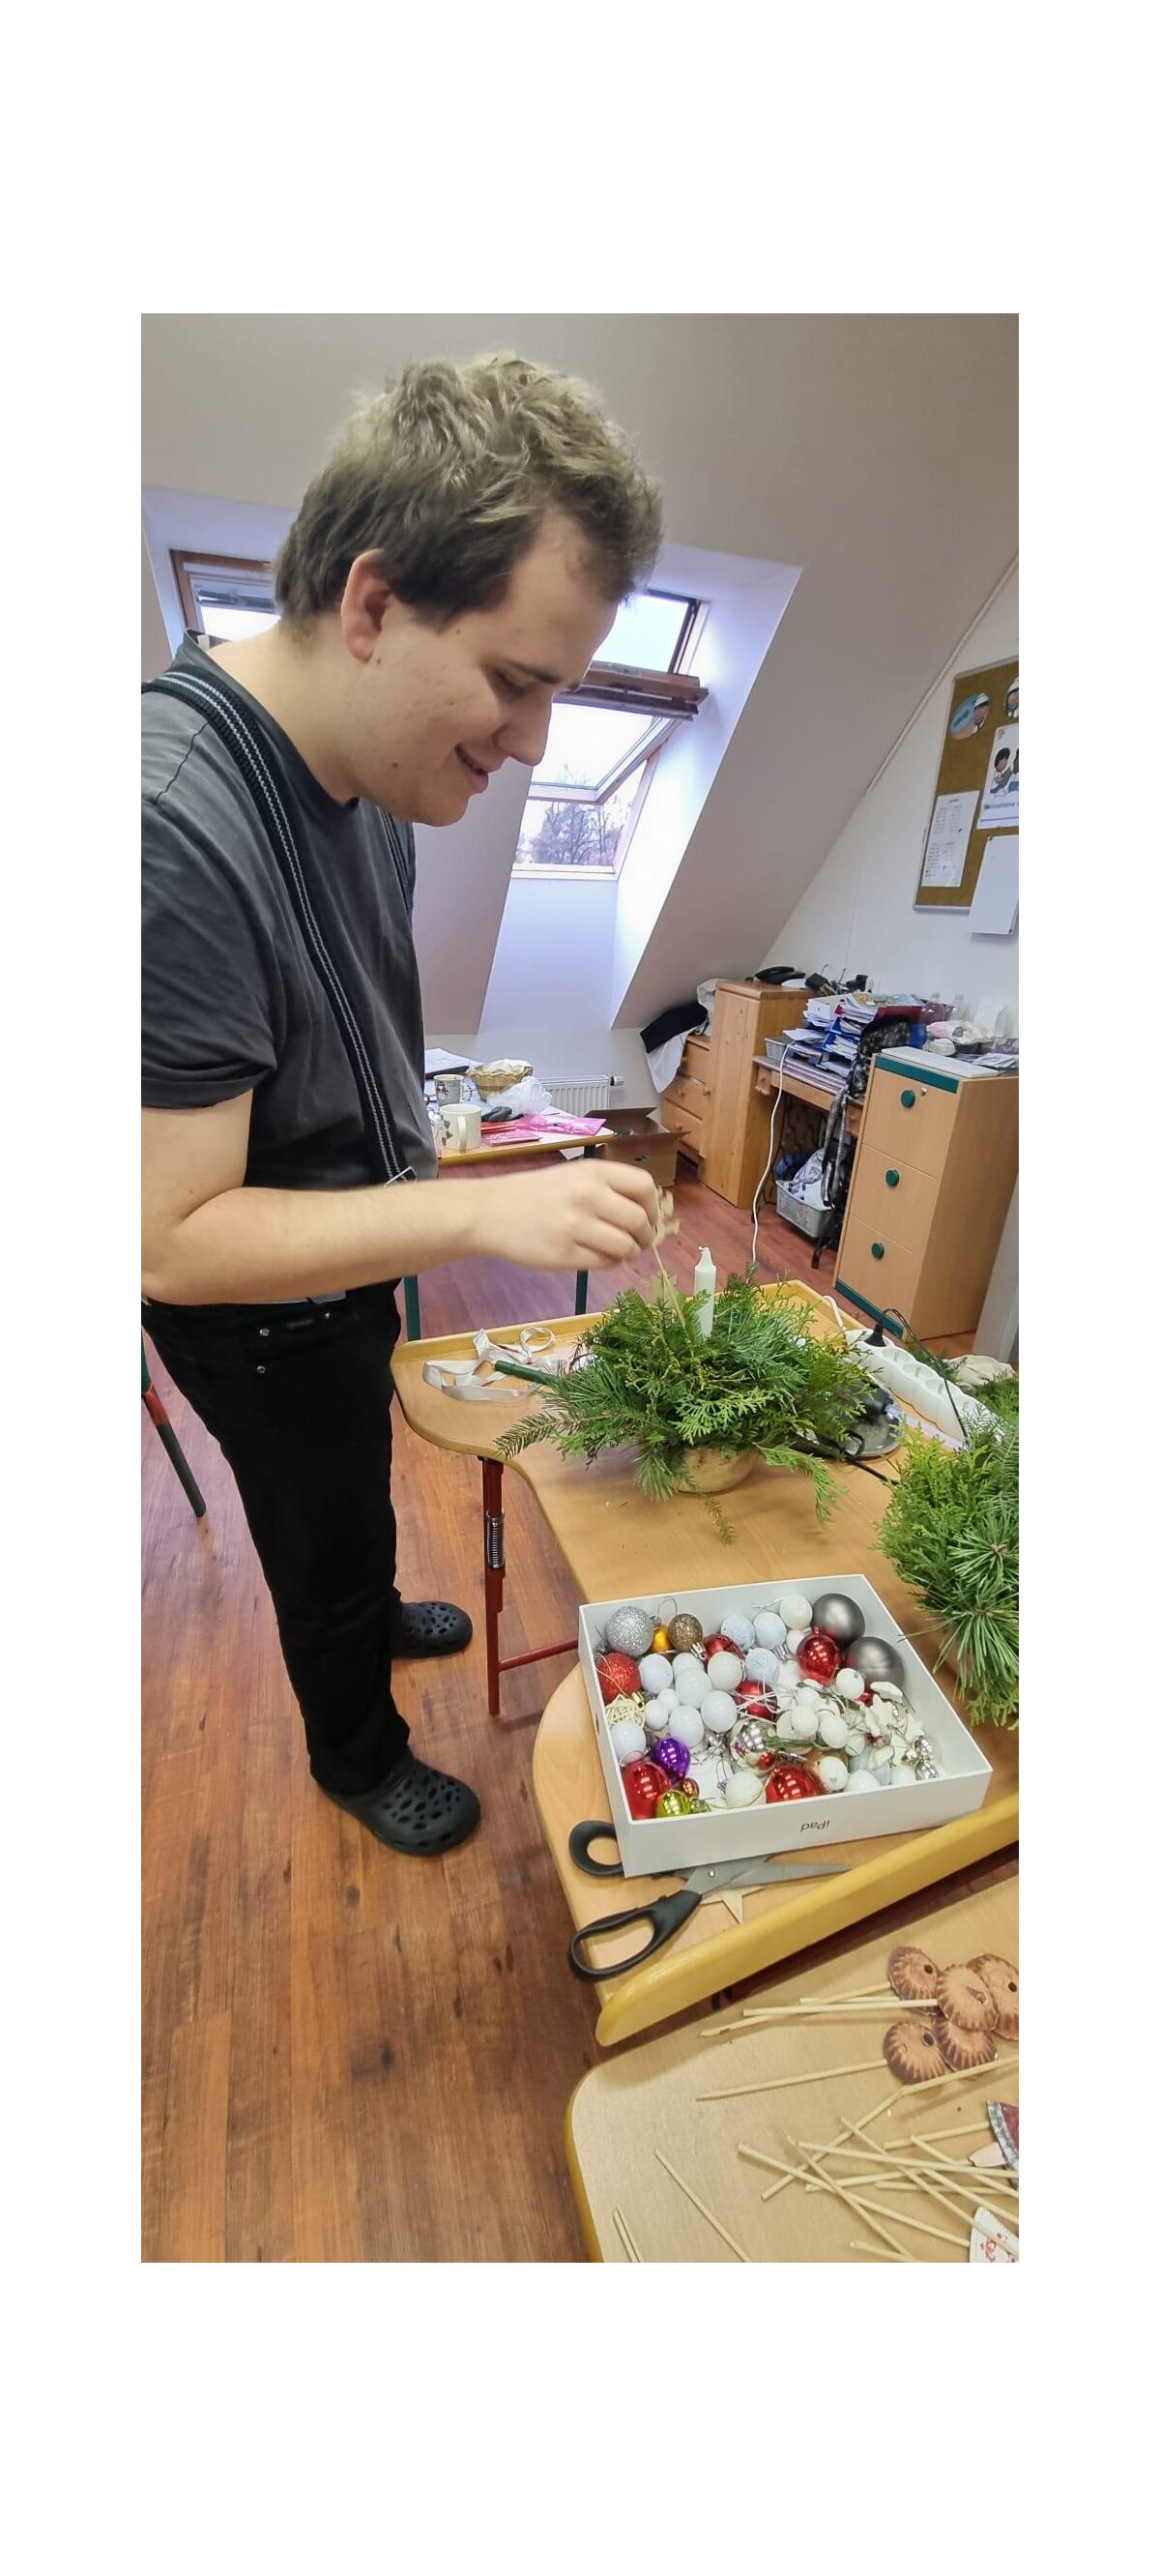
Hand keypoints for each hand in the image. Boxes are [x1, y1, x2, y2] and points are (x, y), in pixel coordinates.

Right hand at [478, 1159, 661, 1272]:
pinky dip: (608, 1263)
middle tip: (637, 1242)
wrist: (489, 1212)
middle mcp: (587, 1196)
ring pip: (625, 1247)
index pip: (644, 1187)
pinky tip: (597, 1257)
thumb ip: (607, 1188)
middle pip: (639, 1221)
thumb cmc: (534, 1193)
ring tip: (617, 1252)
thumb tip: (646, 1214)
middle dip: (645, 1237)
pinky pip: (603, 1264)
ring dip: (628, 1253)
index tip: (648, 1218)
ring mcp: (575, 1226)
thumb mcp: (572, 1175)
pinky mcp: (564, 1255)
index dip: (653, 1207)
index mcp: (592, 1172)